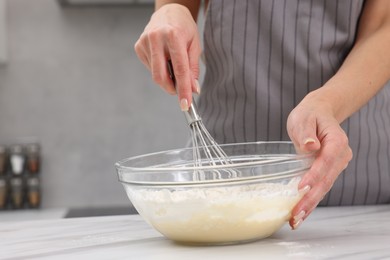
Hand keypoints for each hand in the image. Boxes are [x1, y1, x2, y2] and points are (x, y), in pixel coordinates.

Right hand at [134, 4, 200, 110]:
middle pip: (161, 76)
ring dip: (167, 78)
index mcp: (173, 35)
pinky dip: (160, 70)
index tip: (185, 104)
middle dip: (172, 89)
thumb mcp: (195, 45)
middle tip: (180, 91)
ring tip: (173, 63)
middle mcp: (156, 38)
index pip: (179, 70)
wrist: (169, 12)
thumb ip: (193, 69)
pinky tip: (164, 58)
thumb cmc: (184, 28)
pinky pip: (151, 68)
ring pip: (156, 75)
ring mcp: (144, 42)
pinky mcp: (138, 47)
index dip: (183, 90)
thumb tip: (193, 89)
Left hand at [286, 92, 352, 229]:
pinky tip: (300, 214)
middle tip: (296, 215)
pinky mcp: (328, 172)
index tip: (301, 188)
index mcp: (337, 141)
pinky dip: (310, 201)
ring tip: (296, 221)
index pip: (326, 161)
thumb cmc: (309, 115)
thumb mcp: (303, 118)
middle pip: (326, 180)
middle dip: (310, 199)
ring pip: (323, 188)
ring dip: (310, 205)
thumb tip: (310, 145)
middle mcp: (340, 156)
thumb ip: (306, 133)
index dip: (314, 176)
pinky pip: (320, 188)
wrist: (318, 114)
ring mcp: (336, 166)